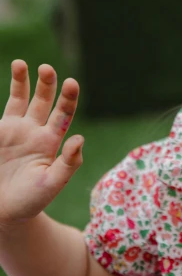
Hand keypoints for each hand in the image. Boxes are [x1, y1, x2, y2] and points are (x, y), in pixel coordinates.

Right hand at [0, 60, 82, 227]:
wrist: (1, 211)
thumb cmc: (30, 201)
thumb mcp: (52, 184)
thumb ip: (67, 164)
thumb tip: (80, 139)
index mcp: (51, 141)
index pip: (63, 114)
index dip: (68, 98)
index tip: (71, 82)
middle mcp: (34, 130)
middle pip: (43, 100)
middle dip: (46, 83)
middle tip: (47, 68)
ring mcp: (13, 130)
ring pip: (19, 98)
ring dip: (21, 80)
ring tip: (21, 63)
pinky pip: (3, 110)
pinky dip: (6, 95)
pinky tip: (11, 76)